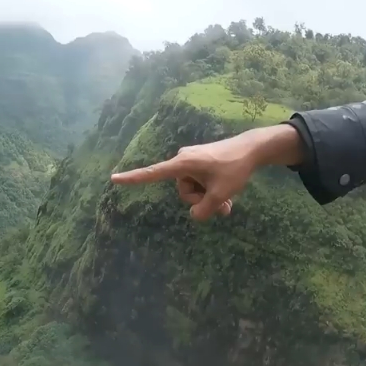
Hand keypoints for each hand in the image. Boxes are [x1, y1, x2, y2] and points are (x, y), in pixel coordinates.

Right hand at [109, 125, 303, 221]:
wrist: (252, 148)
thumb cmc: (235, 168)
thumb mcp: (221, 194)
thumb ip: (205, 210)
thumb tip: (194, 216)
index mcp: (182, 164)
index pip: (152, 173)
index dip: (132, 178)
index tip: (113, 178)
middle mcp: (182, 161)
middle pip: (182, 191)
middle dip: (200, 200)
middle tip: (223, 205)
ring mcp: (191, 161)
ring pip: (192, 189)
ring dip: (208, 197)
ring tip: (229, 201)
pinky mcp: (199, 163)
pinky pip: (198, 182)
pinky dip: (210, 191)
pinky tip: (227, 197)